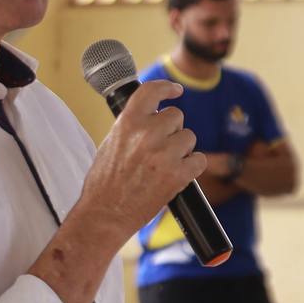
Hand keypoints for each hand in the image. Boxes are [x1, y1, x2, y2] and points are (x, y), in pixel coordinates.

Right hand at [84, 79, 206, 237]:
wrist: (104, 214)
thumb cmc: (104, 183)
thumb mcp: (111, 143)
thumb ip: (132, 126)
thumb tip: (152, 116)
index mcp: (127, 123)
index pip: (152, 91)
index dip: (167, 88)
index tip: (176, 90)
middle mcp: (147, 134)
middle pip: (176, 116)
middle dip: (171, 130)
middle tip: (159, 148)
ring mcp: (164, 155)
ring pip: (188, 138)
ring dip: (181, 149)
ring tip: (164, 165)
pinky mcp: (177, 175)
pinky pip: (199, 160)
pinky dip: (191, 167)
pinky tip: (177, 175)